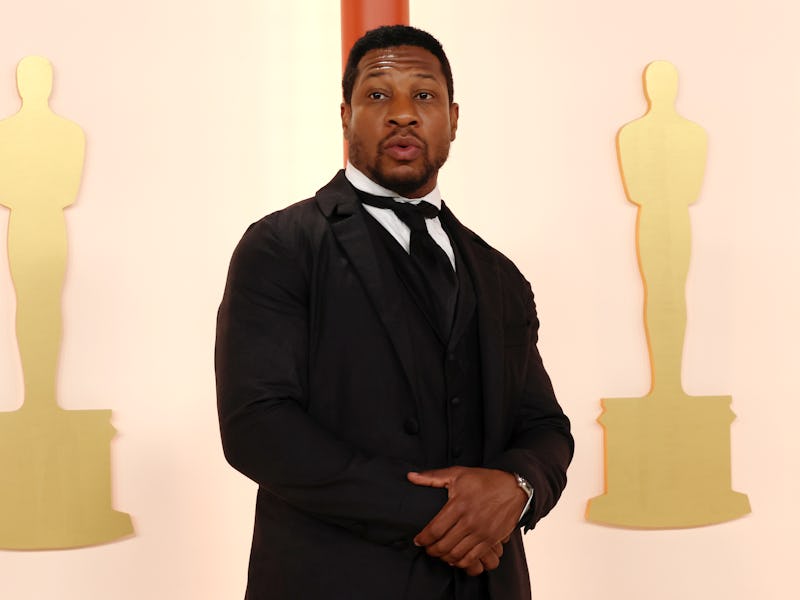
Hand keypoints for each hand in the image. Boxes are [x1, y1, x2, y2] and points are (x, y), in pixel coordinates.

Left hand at [407, 467, 525, 572]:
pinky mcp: (491, 540)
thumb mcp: (458, 473)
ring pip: (457, 554)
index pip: (435, 529)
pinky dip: (461, 562)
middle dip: (431, 550)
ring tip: (439, 553)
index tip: (418, 540)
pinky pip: (472, 558)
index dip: (423, 538)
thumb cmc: (484, 480)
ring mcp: (481, 532)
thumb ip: (432, 477)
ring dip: (444, 557)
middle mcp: (470, 521)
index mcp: (459, 504)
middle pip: (444, 545)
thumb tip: (411, 476)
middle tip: (426, 548)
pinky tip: (455, 558)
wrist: (514, 488)